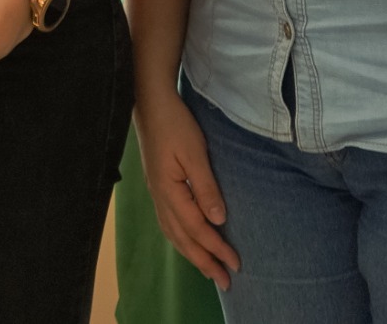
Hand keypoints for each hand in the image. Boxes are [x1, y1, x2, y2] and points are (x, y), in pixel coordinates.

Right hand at [132, 82, 237, 290]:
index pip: (197, 228)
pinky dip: (179, 239)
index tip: (235, 264)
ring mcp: (156, 193)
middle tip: (225, 282)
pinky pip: (168, 223)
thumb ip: (205, 187)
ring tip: (207, 269)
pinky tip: (186, 241)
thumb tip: (217, 220)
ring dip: (191, 254)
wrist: (151, 104)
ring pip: (173, 233)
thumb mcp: (195, 153)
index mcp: (169, 191)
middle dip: (204, 261)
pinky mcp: (157, 186)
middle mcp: (160, 198)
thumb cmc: (176, 125)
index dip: (216, 248)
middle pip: (183, 238)